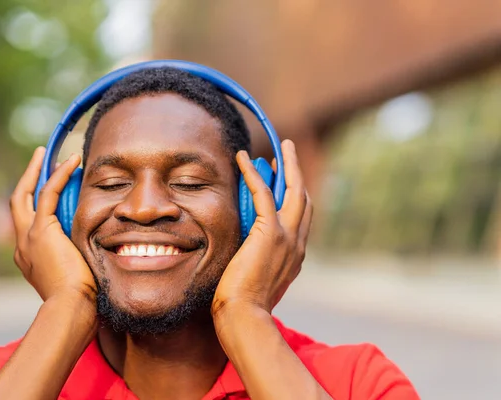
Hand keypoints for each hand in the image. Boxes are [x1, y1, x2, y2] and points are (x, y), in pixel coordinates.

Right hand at [10, 147, 96, 303]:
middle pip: (18, 202)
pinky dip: (59, 175)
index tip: (50, 187)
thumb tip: (98, 246)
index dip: (37, 202)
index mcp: (29, 256)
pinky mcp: (41, 230)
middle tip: (39, 159)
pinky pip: (47, 193)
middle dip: (27, 179)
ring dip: (37, 170)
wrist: (71, 307)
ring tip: (47, 153)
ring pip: (26, 194)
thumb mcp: (76, 272)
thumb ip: (78, 256)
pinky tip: (72, 162)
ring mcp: (28, 237)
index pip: (30, 221)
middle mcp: (22, 244)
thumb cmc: (80, 297)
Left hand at [212, 140, 311, 318]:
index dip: (296, 195)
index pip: (301, 217)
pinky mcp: (270, 233)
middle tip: (288, 153)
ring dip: (287, 165)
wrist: (244, 315)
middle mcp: (298, 243)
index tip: (285, 179)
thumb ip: (260, 261)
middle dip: (297, 173)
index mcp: (296, 254)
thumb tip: (247, 251)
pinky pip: (263, 193)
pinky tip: (243, 158)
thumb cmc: (244, 303)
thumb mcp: (259, 278)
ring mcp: (288, 237)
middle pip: (304, 198)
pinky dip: (253, 173)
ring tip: (281, 147)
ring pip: (294, 191)